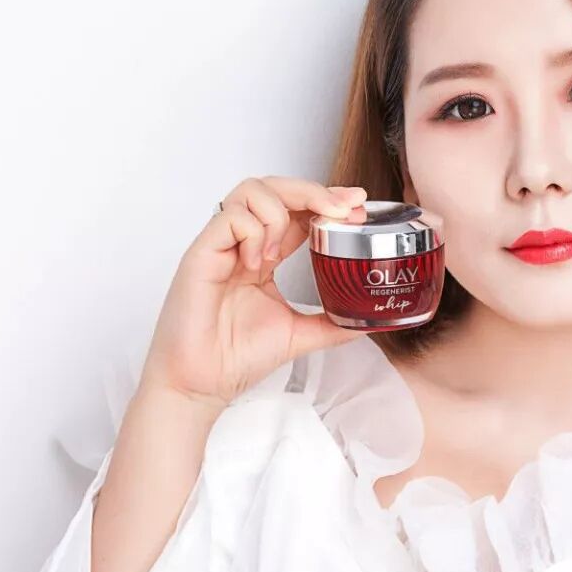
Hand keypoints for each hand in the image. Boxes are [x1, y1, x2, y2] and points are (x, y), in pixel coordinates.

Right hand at [139, 176, 368, 405]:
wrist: (202, 384)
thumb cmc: (236, 357)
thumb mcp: (299, 334)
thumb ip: (333, 323)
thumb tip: (370, 321)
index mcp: (263, 255)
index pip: (296, 209)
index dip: (325, 199)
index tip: (356, 203)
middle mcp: (242, 243)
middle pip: (275, 188)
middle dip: (314, 190)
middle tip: (342, 208)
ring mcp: (221, 245)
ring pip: (251, 190)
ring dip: (279, 212)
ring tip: (279, 252)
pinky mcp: (201, 254)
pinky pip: (230, 218)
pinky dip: (253, 232)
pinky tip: (257, 263)